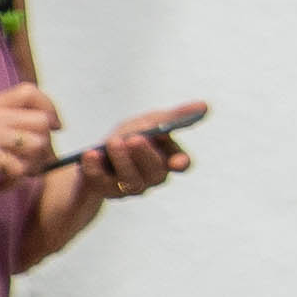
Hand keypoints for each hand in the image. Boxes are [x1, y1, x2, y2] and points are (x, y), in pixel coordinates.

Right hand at [0, 85, 63, 198]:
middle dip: (46, 144)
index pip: (31, 91)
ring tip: (15, 176)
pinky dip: (14, 182)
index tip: (55, 126)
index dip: (50, 107)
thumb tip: (38, 123)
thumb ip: (1, 118)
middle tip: (33, 161)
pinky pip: (18, 169)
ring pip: (36, 145)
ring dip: (32, 166)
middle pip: (42, 122)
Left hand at [80, 105, 204, 201]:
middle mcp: (151, 178)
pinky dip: (94, 168)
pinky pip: (100, 182)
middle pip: (154, 172)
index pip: (181, 164)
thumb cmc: (130, 134)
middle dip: (145, 155)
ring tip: (113, 141)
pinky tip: (91, 153)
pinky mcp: (104, 190)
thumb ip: (175, 115)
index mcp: (168, 159)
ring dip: (122, 160)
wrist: (97, 152)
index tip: (177, 161)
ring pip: (130, 180)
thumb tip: (205, 105)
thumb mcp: (151, 121)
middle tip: (134, 138)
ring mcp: (128, 188)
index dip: (180, 163)